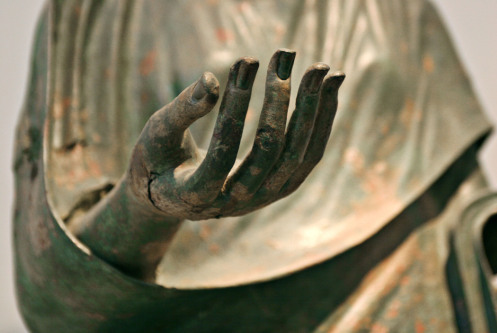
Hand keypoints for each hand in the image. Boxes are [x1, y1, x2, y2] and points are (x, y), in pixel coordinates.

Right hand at [127, 49, 344, 219]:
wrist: (176, 195)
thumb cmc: (159, 161)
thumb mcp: (157, 135)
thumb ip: (181, 111)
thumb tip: (211, 79)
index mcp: (198, 195)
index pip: (224, 152)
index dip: (234, 106)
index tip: (244, 63)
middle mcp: (237, 203)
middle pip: (270, 152)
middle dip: (279, 99)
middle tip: (285, 54)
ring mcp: (264, 197)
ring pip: (298, 156)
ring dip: (313, 109)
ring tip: (322, 69)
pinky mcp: (280, 187)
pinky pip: (308, 156)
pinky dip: (320, 122)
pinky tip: (326, 90)